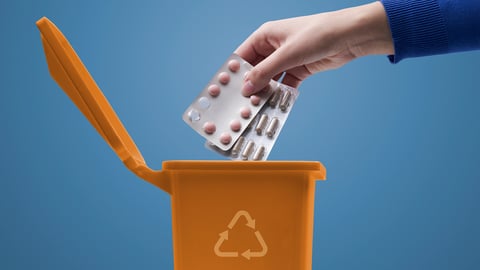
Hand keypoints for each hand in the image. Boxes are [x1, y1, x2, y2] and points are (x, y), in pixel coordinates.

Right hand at [235, 1, 393, 94]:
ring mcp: (286, 59)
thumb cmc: (318, 34)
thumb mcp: (287, 54)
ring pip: (270, 79)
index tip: (225, 91)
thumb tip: (246, 88)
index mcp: (265, 36)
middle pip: (255, 70)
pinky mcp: (299, 69)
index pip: (242, 56)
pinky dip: (281, 94)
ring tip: (257, 108)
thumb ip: (265, 72)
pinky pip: (285, 84)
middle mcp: (273, 47)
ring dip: (265, 93)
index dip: (233, 73)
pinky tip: (276, 105)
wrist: (349, 36)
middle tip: (241, 104)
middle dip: (250, 87)